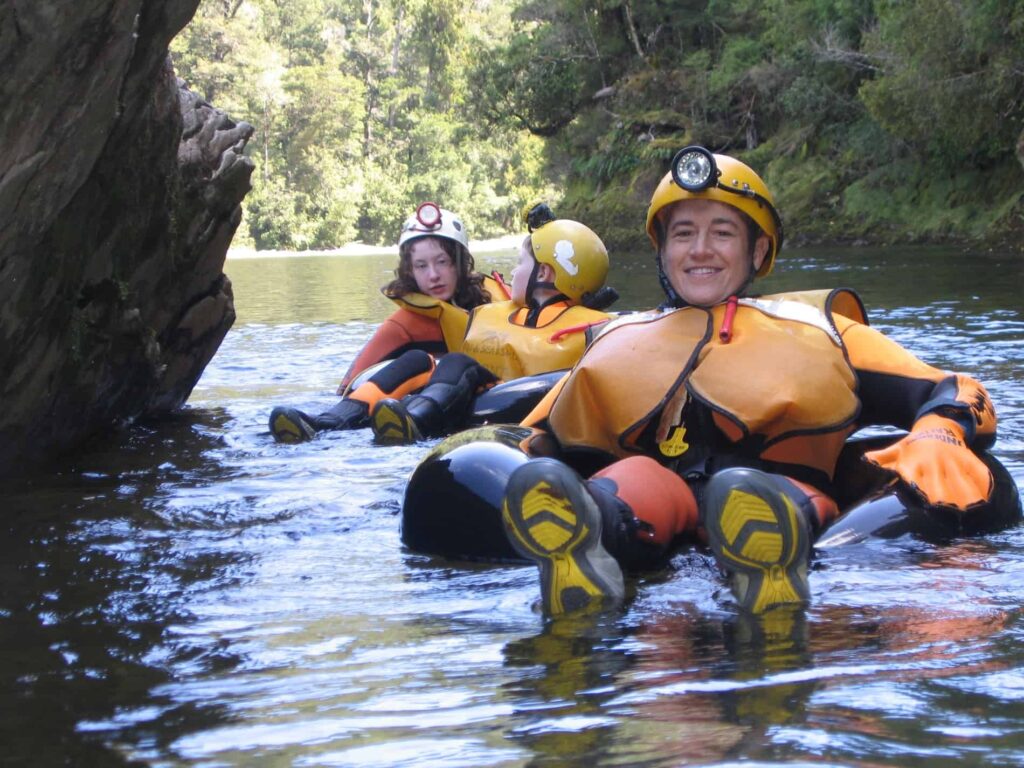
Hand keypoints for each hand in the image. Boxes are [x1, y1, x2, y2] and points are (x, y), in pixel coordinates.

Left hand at [863, 414, 993, 511]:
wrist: (937, 426)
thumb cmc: (913, 445)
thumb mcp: (896, 450)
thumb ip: (883, 458)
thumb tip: (865, 459)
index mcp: (913, 461)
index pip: (914, 477)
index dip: (918, 489)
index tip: (922, 501)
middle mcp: (932, 461)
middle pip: (938, 483)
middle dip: (941, 498)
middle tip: (945, 512)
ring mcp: (950, 459)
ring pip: (958, 479)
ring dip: (962, 495)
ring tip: (965, 510)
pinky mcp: (966, 457)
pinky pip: (976, 470)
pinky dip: (981, 482)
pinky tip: (984, 497)